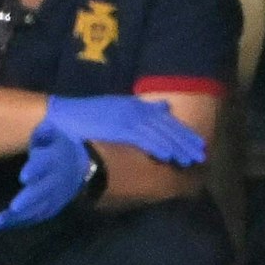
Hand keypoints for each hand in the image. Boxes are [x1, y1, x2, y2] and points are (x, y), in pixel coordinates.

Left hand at [0, 126, 91, 229]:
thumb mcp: (53, 133)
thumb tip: (43, 130)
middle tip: (14, 207)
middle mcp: (56, 181)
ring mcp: (54, 197)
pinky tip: (0, 225)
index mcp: (56, 159)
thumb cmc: (55, 145)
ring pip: (38, 209)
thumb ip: (45, 132)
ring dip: (20, 217)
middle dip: (29, 200)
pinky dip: (18, 222)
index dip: (36, 170)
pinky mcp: (50, 208)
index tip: (23, 177)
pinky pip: (35, 217)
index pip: (46, 165)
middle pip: (43, 192)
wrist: (79, 166)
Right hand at [42, 93, 205, 165]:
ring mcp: (127, 117)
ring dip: (176, 147)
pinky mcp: (119, 127)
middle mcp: (134, 109)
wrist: (62, 116)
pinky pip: (143, 138)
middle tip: (202, 154)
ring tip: (190, 159)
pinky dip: (156, 147)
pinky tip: (168, 157)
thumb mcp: (116, 108)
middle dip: (185, 141)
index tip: (197, 144)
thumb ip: (140, 110)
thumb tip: (164, 109)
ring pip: (159, 133)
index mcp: (134, 105)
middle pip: (166, 127)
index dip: (182, 133)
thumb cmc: (86, 116)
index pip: (164, 120)